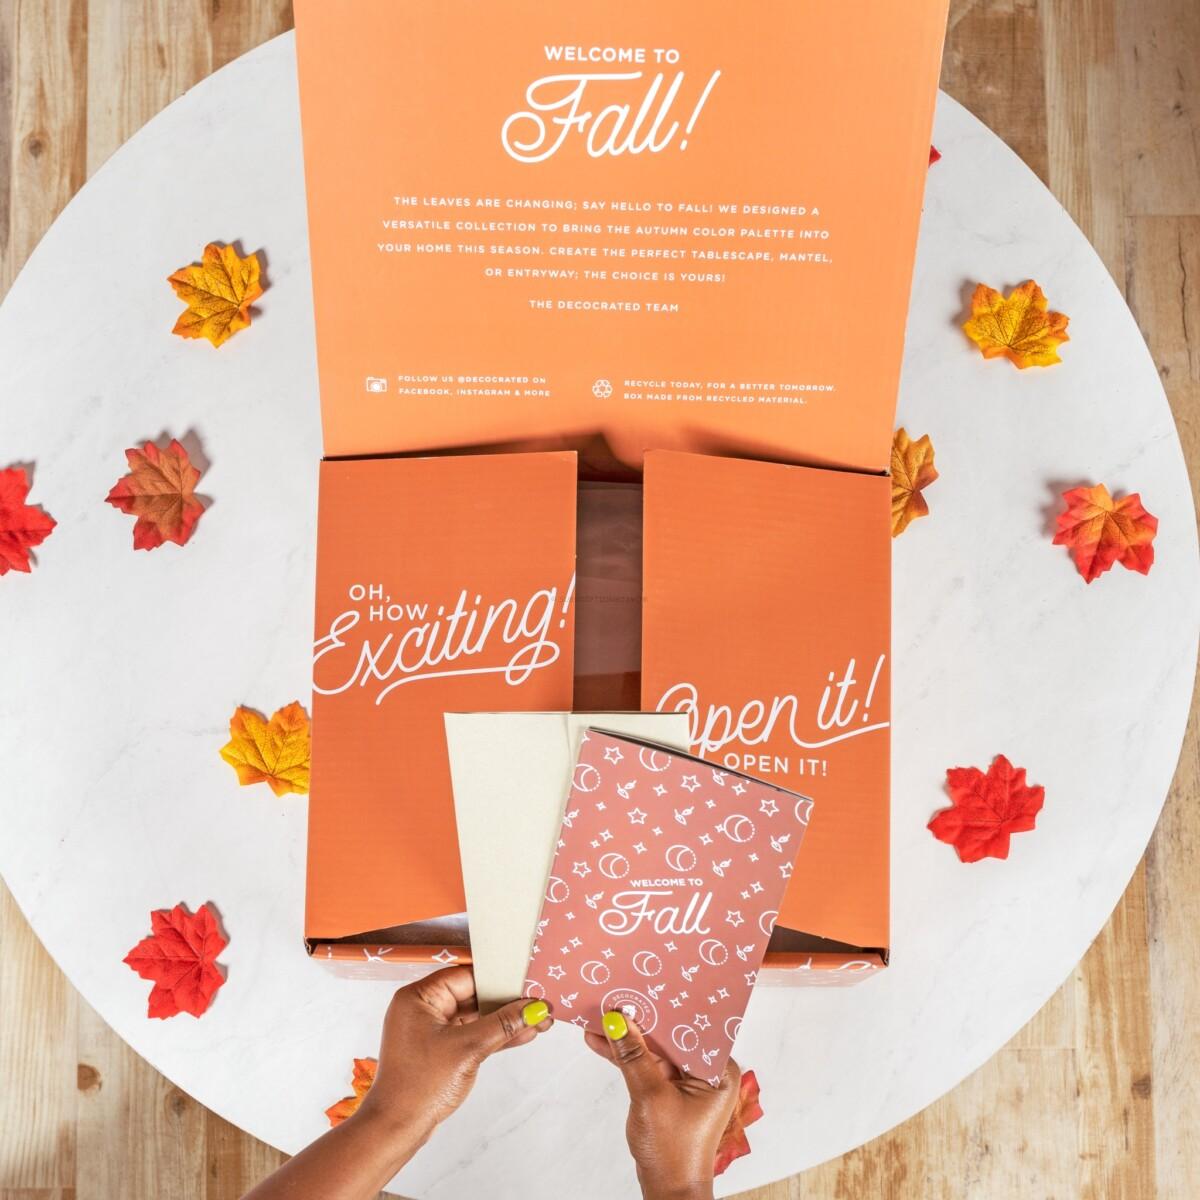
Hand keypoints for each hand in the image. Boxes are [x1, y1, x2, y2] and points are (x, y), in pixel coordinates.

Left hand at [359, 966, 553, 1140]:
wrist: (397, 1129)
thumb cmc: (419, 1086)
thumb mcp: (468, 1049)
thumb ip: (503, 1024)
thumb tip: (534, 1008)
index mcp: (418, 998)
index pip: (465, 977)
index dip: (498, 978)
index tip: (526, 979)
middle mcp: (423, 1009)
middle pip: (473, 995)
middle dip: (507, 1002)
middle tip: (538, 1001)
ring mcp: (431, 1031)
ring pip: (476, 1018)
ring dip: (505, 1022)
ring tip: (538, 1020)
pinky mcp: (440, 1051)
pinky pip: (472, 1035)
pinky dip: (494, 1037)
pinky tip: (522, 1035)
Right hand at [585, 1011, 738, 1199]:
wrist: (668, 1191)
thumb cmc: (673, 1152)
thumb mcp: (650, 1097)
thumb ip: (633, 1056)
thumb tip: (616, 1021)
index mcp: (717, 1069)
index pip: (688, 1028)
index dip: (662, 1008)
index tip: (638, 990)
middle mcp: (705, 1070)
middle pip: (668, 1035)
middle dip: (639, 1020)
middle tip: (615, 998)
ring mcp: (686, 1081)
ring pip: (653, 1048)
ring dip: (626, 1037)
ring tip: (597, 1017)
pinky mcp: (668, 1090)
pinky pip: (645, 1064)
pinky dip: (624, 1056)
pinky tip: (600, 1042)